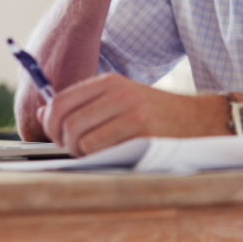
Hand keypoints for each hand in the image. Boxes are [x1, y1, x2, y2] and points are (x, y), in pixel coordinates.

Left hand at [39, 73, 228, 155]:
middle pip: (66, 123)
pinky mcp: (142, 132)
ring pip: (80, 140)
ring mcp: (131, 113)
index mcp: (108, 82)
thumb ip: (82, 104)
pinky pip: (101, 151)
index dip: (50, 124)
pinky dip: (98, 159)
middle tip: (76, 150)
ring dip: (81, 154)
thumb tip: (44, 113)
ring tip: (95, 154)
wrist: (198, 120)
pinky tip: (111, 156)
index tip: (57, 136)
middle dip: (64, 143)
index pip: (59, 102)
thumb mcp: (119, 99)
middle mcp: (117, 94)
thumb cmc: (154, 113)